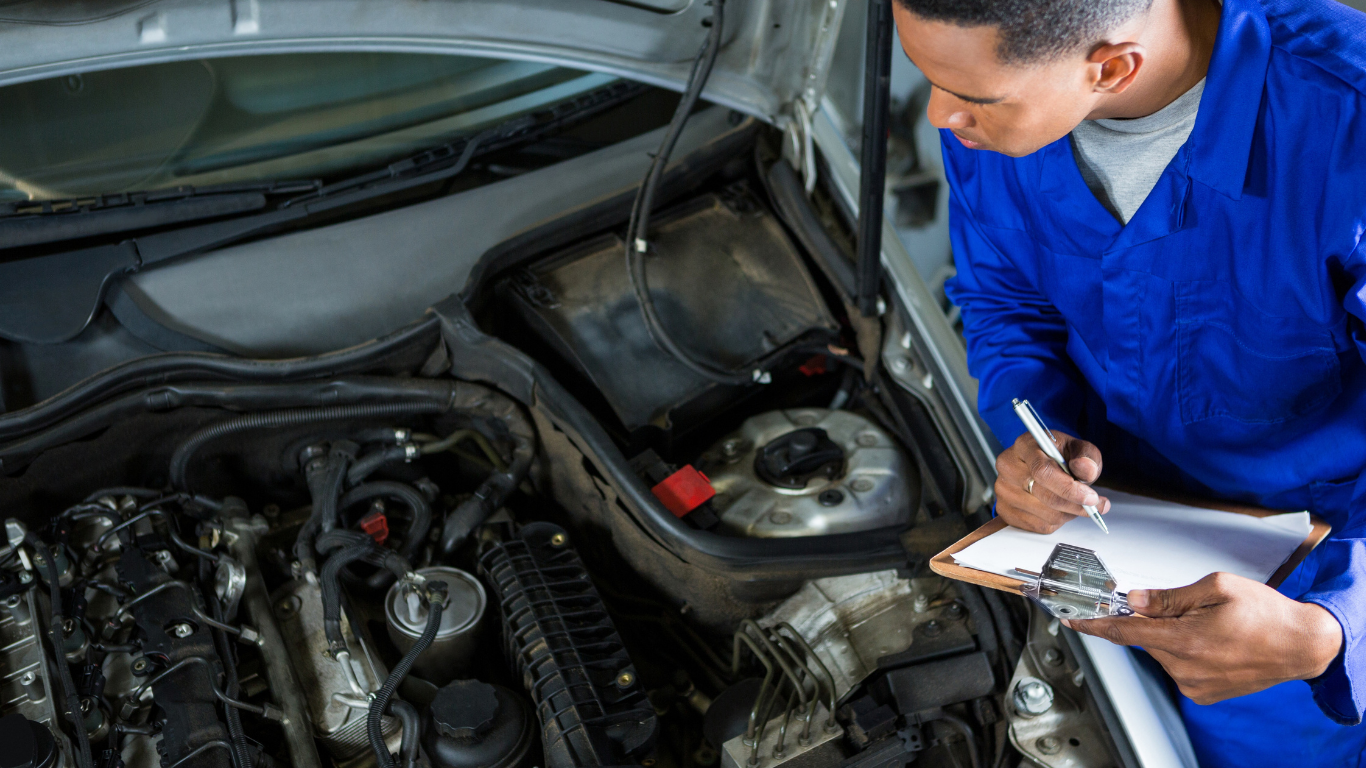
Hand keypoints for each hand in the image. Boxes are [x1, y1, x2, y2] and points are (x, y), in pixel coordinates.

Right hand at [994, 430, 1108, 532]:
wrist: (1041, 465)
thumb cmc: (1058, 455)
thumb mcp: (1077, 448)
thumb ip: (1087, 456)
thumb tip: (1086, 470)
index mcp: (1024, 446)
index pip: (1043, 471)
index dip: (1069, 488)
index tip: (1090, 497)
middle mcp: (1008, 467)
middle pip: (1045, 496)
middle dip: (1075, 505)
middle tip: (1095, 506)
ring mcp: (1003, 490)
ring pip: (1045, 514)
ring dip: (1068, 514)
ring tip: (1074, 503)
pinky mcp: (1005, 510)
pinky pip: (1039, 526)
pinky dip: (1056, 522)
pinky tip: (1059, 508)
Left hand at [1067, 572, 1343, 703]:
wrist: (1301, 645)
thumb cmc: (1265, 613)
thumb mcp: (1216, 588)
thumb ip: (1169, 597)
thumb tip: (1134, 600)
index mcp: (1185, 639)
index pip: (1124, 631)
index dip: (1095, 623)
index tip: (1071, 619)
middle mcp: (1186, 667)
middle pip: (1146, 638)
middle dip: (1155, 620)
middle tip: (1187, 609)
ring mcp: (1194, 684)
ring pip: (1162, 652)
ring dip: (1174, 636)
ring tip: (1211, 627)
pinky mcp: (1202, 694)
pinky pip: (1178, 666)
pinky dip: (1186, 652)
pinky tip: (1213, 643)